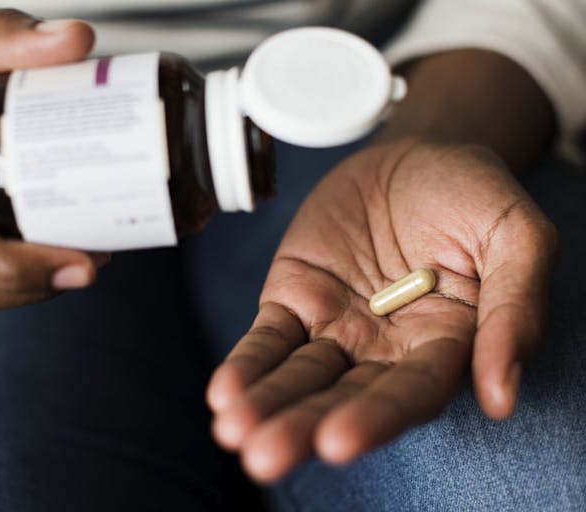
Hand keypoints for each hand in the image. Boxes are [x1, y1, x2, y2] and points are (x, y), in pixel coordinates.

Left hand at [206, 139, 557, 480]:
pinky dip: (247, 364)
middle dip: (303, 427)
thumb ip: (514, 308)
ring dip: (266, 405)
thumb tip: (501, 396)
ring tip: (233, 431)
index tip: (339, 440)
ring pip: (299, 376)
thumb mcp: (516, 236)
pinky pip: (268, 338)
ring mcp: (335, 326)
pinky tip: (224, 392)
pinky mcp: (295, 299)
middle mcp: (386, 349)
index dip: (377, 417)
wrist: (412, 155)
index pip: (410, 393)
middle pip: (344, 398)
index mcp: (445, 345)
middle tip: (265, 456)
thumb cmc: (469, 195)